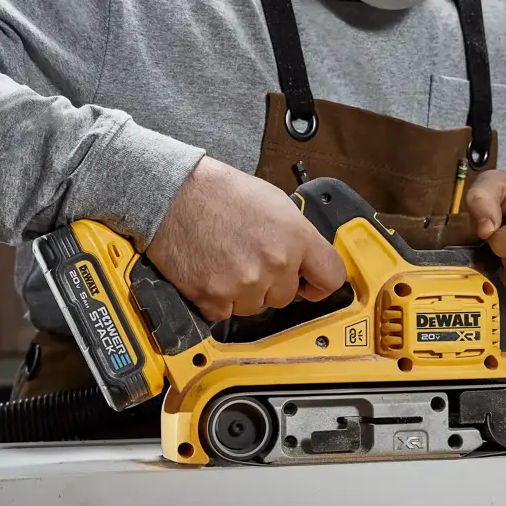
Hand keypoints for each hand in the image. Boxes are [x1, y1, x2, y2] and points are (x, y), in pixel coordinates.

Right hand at [147, 158, 347, 321]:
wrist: (174, 194)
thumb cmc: (220, 192)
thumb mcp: (275, 202)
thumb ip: (296, 236)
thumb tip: (305, 259)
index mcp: (296, 237)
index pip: (331, 278)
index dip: (319, 283)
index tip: (309, 284)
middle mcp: (275, 264)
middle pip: (286, 296)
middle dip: (271, 283)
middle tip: (249, 258)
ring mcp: (245, 284)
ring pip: (255, 307)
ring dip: (243, 292)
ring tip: (226, 260)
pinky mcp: (214, 298)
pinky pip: (225, 314)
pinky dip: (217, 299)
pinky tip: (210, 272)